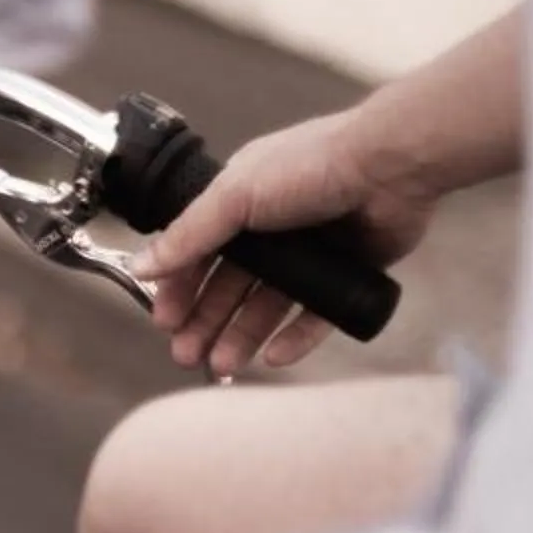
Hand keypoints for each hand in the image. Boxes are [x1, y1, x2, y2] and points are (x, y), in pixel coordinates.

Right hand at [131, 111, 439, 376]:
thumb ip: (188, 236)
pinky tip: (274, 357)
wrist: (392, 166)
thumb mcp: (235, 196)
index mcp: (242, 201)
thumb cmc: (312, 167)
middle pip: (230, 287)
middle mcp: (274, 227)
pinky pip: (315, 315)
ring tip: (224, 366)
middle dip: (206, 323)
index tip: (165, 323)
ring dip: (242, 336)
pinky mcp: (347, 273)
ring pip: (268, 305)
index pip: (199, 253)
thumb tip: (140, 266)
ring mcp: (312, 252)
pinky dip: (294, 337)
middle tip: (188, 357)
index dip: (180, 289)